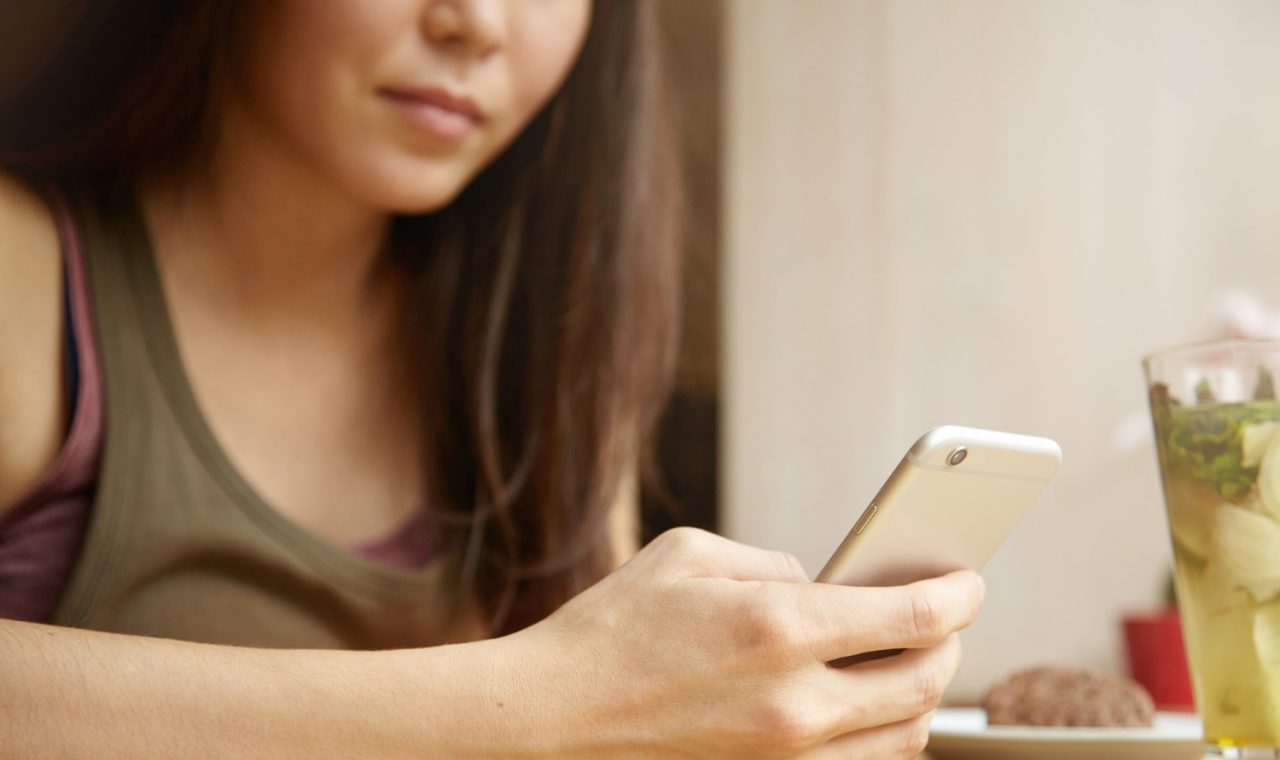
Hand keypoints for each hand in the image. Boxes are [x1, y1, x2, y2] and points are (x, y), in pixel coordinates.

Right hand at [518, 527, 984, 758]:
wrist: (552, 719)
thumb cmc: (612, 629)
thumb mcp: (690, 555)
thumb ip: (771, 561)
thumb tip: (822, 580)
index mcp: (779, 625)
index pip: (913, 614)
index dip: (959, 593)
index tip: (969, 579)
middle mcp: (795, 700)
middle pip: (924, 681)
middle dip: (951, 644)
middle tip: (947, 618)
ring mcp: (785, 757)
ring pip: (904, 738)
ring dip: (924, 696)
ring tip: (915, 662)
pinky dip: (885, 740)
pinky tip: (872, 710)